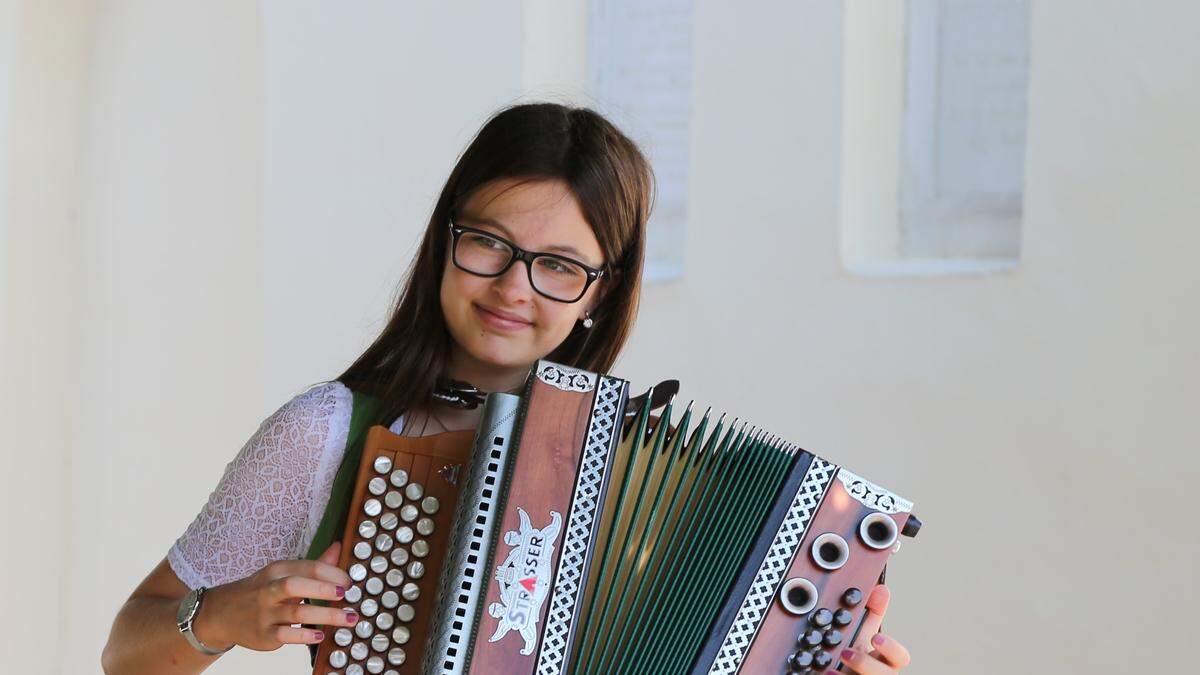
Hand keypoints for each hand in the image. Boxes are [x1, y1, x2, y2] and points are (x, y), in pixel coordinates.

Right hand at [192, 541, 355, 651]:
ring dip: (326, 615)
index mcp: (277, 570)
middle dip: (324, 589)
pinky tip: (320, 635)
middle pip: (296, 585)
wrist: (222, 614)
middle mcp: (270, 590)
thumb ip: (314, 564)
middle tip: (346, 594)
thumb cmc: (261, 591)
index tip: (350, 581)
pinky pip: (286, 635)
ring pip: (296, 612)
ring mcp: (265, 613)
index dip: (333, 573)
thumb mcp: (283, 573)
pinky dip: (305, 635)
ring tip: (348, 618)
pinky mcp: (264, 635)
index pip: (307, 567)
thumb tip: (339, 548)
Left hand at [839, 584, 911, 673]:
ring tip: (830, 667)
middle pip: (884, 674)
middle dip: (865, 664)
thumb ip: (872, 613)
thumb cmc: (853, 655)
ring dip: (851, 672)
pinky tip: (825, 673)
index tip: (876, 638)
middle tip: (845, 653)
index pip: (900, 657)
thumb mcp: (862, 634)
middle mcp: (879, 674)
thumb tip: (881, 588)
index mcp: (885, 660)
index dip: (891, 649)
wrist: (833, 671)